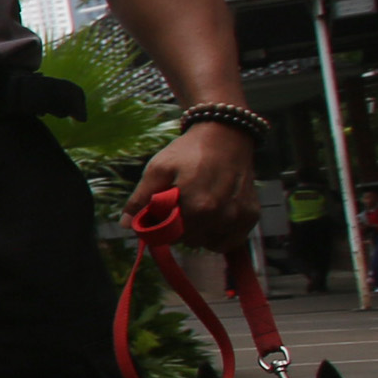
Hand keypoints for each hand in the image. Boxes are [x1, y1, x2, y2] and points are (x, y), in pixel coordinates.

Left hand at [127, 122, 258, 254]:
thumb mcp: (158, 168)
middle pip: (188, 240)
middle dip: (179, 228)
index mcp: (197, 206)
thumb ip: (141, 198)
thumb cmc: (189, 151)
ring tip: (197, 207)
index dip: (161, 227)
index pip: (170, 236)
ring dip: (198, 232)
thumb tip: (126, 224)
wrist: (226, 135)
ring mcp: (239, 218)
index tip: (161, 213)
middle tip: (179, 206)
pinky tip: (213, 216)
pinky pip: (229, 241)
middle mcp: (221, 216)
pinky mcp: (251, 217)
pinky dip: (218, 235)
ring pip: (207, 242)